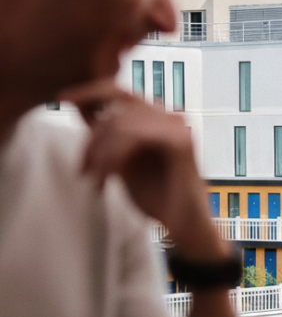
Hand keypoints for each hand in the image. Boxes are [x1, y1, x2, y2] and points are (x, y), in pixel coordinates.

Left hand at [61, 79, 223, 260]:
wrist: (183, 225)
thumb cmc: (157, 196)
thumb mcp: (121, 160)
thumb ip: (107, 135)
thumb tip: (81, 106)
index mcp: (157, 117)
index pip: (119, 91)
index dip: (89, 91)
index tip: (63, 98)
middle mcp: (170, 116)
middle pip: (117, 104)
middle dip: (92, 136)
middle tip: (82, 167)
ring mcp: (177, 127)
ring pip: (121, 122)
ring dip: (100, 153)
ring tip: (95, 179)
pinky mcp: (180, 142)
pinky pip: (134, 137)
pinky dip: (114, 157)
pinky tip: (108, 177)